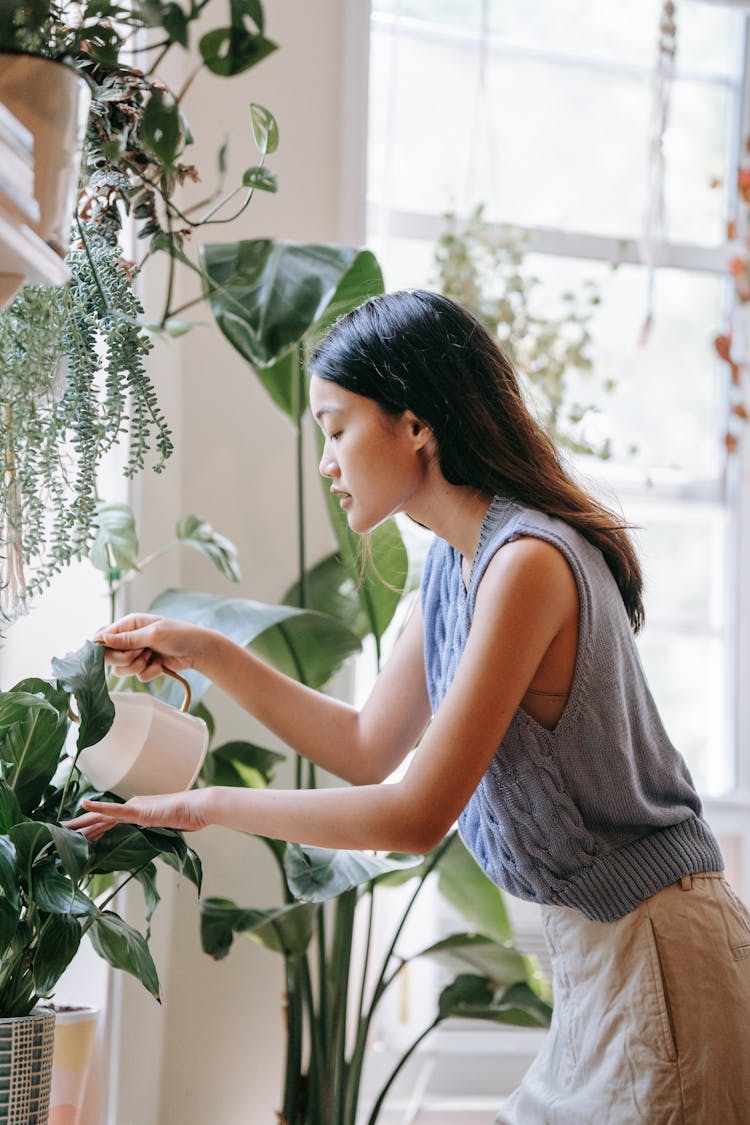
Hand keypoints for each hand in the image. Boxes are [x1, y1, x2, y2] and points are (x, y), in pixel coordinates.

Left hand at [64, 789, 213, 839]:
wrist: (199, 807)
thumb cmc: (188, 816)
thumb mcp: (168, 828)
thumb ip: (158, 830)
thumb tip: (157, 835)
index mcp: (137, 812)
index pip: (110, 821)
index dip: (92, 827)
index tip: (77, 834)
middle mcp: (132, 807)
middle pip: (100, 818)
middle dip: (81, 826)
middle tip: (61, 832)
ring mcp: (134, 808)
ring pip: (102, 815)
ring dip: (82, 821)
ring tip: (65, 825)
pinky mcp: (138, 810)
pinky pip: (114, 810)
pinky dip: (98, 807)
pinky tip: (85, 804)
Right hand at [95, 613, 208, 681]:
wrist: (199, 651)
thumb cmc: (180, 635)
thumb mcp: (153, 634)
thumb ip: (128, 639)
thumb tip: (103, 639)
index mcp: (130, 624)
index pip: (103, 636)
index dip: (104, 648)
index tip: (112, 654)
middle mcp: (130, 639)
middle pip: (109, 656)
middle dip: (124, 659)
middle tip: (140, 654)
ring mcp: (137, 654)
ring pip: (121, 669)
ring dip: (137, 667)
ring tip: (152, 658)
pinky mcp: (146, 666)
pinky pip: (137, 676)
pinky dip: (150, 672)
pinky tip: (161, 665)